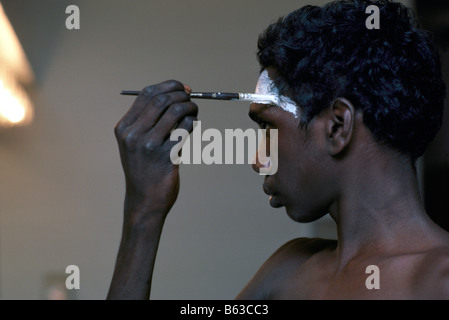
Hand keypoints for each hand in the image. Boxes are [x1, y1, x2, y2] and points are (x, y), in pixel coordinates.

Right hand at [114, 80, 197, 222]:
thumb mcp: (135, 144)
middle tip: (191, 99)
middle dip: (181, 94)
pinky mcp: (166, 157)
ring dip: (190, 107)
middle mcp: (133, 135)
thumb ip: (148, 121)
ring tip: (194, 111)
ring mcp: (149, 146)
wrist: (144, 201)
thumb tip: (176, 96)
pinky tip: (193, 126)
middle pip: (162, 99)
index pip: (146, 94)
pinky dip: (192, 122)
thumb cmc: (144, 170)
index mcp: (124, 128)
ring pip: (175, 111)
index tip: (182, 88)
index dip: (168, 86)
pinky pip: (185, 129)